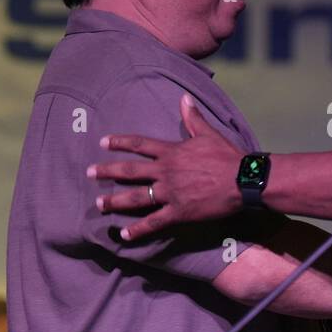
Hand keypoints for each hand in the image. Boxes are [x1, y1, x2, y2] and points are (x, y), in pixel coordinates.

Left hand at [89, 94, 242, 239]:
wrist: (242, 180)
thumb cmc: (227, 156)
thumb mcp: (208, 134)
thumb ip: (193, 117)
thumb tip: (184, 97)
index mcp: (171, 152)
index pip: (139, 144)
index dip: (120, 142)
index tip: (103, 142)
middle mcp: (165, 172)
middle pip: (130, 171)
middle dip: (107, 171)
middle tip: (89, 173)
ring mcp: (170, 193)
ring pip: (136, 197)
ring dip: (115, 201)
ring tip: (99, 204)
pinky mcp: (178, 212)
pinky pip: (154, 222)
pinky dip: (138, 229)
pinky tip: (124, 234)